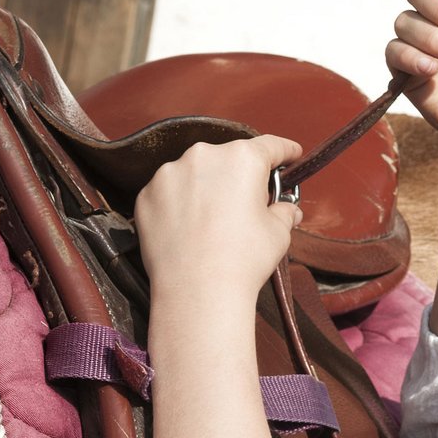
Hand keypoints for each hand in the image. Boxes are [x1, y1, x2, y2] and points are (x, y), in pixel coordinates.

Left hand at [137, 135, 302, 304]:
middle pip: (228, 159)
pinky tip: (189, 229)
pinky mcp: (147, 194)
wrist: (197, 291)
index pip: (270, 146)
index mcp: (242, 159)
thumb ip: (284, 212)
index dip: (285, 151)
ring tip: (212, 222)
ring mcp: (170, 173)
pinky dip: (179, 203)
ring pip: (195, 173)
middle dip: (239, 176)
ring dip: (205, 188)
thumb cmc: (242, 260)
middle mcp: (203, 156)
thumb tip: (287, 210)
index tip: (290, 154)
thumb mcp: (278, 233)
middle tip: (246, 204)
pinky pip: (169, 192)